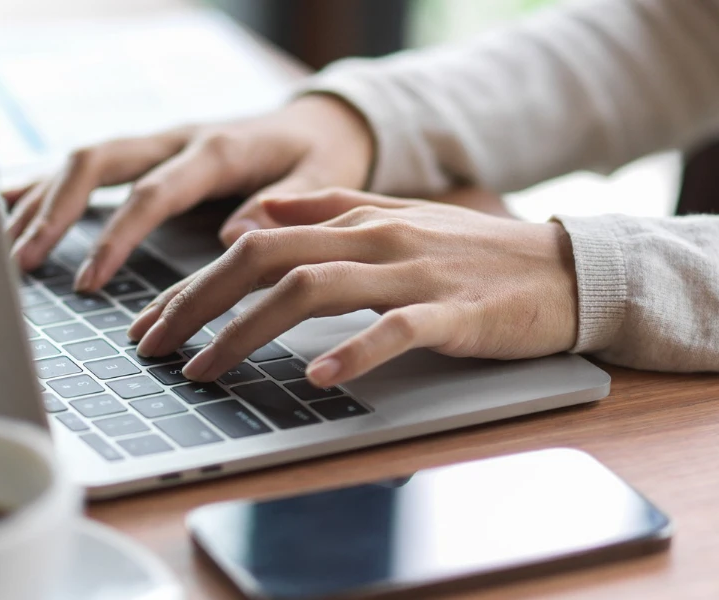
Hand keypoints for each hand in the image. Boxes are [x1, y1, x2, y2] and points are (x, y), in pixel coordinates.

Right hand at [2, 94, 373, 291]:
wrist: (320, 123)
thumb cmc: (320, 157)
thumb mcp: (323, 179)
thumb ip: (286, 204)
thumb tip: (237, 236)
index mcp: (215, 150)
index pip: (152, 193)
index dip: (116, 236)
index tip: (90, 280)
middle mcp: (176, 140)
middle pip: (98, 162)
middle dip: (54, 210)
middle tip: (23, 261)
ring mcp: (157, 143)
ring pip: (82, 160)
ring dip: (39, 199)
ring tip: (5, 247)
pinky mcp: (148, 153)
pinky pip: (89, 165)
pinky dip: (46, 181)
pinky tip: (5, 202)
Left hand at [127, 189, 579, 388]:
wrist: (565, 270)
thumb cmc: (475, 255)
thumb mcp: (396, 219)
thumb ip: (329, 207)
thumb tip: (261, 209)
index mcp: (356, 221)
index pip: (254, 241)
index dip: (195, 282)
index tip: (154, 323)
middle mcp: (375, 239)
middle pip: (265, 258)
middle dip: (199, 302)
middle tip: (155, 348)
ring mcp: (412, 273)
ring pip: (313, 287)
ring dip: (248, 329)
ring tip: (207, 369)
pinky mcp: (454, 312)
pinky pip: (395, 327)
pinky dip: (354, 350)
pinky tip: (319, 376)